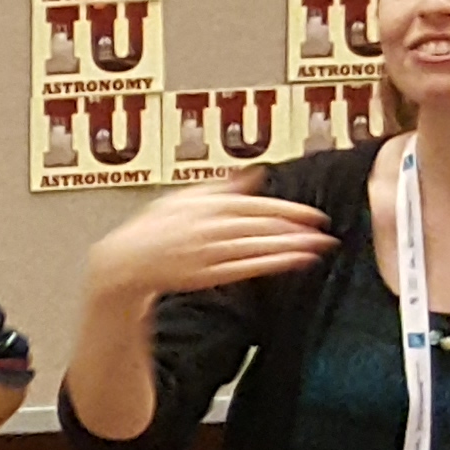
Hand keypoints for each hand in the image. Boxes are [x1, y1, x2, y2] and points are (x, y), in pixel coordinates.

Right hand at [86, 171, 332, 305]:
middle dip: (296, 229)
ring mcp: (207, 252)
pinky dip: (274, 264)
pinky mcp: (205, 275)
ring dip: (291, 246)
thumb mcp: (182, 198)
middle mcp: (207, 227)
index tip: (314, 215)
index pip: (253, 206)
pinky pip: (246, 268)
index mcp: (203, 205)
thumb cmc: (151, 229)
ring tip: (319, 247)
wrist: (123, 262)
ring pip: (257, 246)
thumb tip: (255, 173)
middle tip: (326, 232)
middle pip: (260, 226)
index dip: (287, 210)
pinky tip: (296, 262)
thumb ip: (221, 186)